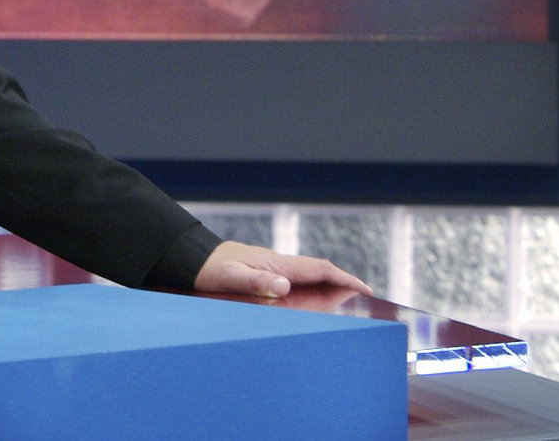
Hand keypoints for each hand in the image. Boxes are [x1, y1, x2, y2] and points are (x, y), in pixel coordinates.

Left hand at [193, 240, 372, 299]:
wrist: (193, 259)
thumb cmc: (211, 269)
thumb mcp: (232, 277)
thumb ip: (257, 282)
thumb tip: (284, 287)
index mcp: (277, 264)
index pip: (318, 269)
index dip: (343, 278)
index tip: (365, 289)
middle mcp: (279, 265)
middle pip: (318, 272)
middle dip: (342, 283)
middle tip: (364, 297)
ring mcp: (272, 269)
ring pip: (308, 277)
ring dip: (328, 286)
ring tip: (346, 301)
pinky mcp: (264, 274)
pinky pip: (295, 282)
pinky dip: (311, 289)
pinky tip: (312, 298)